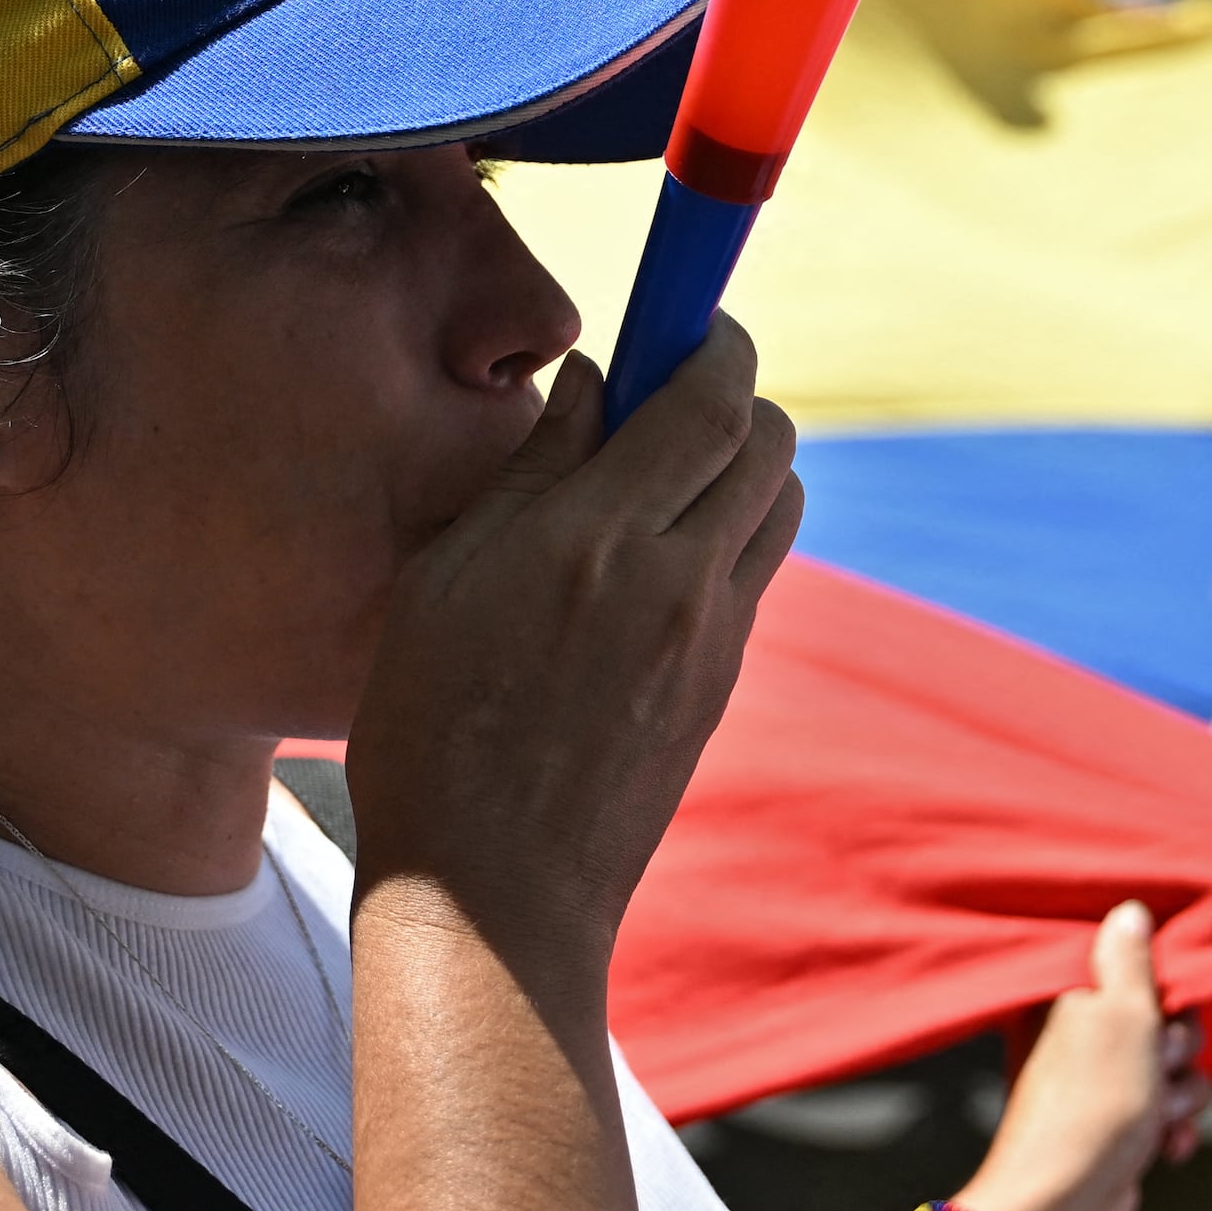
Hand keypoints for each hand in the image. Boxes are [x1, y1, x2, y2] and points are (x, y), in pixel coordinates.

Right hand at [346, 320, 801, 1007]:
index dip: (710, 334)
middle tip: (660, 395)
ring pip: (778, 500)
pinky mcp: (721, 683)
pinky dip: (727, 532)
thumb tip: (596, 381)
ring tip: (657, 478)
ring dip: (740, 461)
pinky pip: (754, 570)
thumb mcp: (445, 580)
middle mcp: (677, 578)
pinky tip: (650, 559)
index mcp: (597, 538)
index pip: (709, 393)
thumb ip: (534, 470)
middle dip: (729, 391)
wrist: (495, 893)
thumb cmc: (432, 730)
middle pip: (768, 436)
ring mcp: (712, 635)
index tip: (682, 317)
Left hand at [954, 904, 1211, 1210]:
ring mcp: (1096, 1083)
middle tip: (1159, 1071)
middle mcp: (1080, 1035)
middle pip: (1167, 1021)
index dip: (1169, 999)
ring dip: (1181, 1097)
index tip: (1163, 1020)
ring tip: (1156, 1121)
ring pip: (1174, 1070)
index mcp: (1072, 995)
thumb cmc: (1093, 1104)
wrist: (1064, 1204)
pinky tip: (1166, 1151)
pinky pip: (1166, 1113)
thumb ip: (1129, 962)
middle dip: (1180, 1053)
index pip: (1143, 971)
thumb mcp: (1121, 1016)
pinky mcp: (1113, 1126)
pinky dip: (1172, 1129)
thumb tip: (1128, 912)